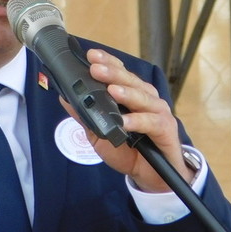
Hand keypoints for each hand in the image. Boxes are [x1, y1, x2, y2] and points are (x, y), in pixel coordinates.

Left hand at [59, 48, 192, 192]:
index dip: (107, 62)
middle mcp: (146, 98)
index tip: (91, 56)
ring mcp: (158, 112)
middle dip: (112, 73)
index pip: (119, 73)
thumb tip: (64, 98)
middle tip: (95, 68)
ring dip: (126, 92)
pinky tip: (124, 122)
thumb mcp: (99, 134)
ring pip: (142, 97)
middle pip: (130, 80)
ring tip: (111, 90)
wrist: (151, 176)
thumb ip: (85, 116)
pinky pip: (151, 122)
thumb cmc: (128, 151)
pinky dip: (137, 121)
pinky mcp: (166, 129)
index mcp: (131, 94)